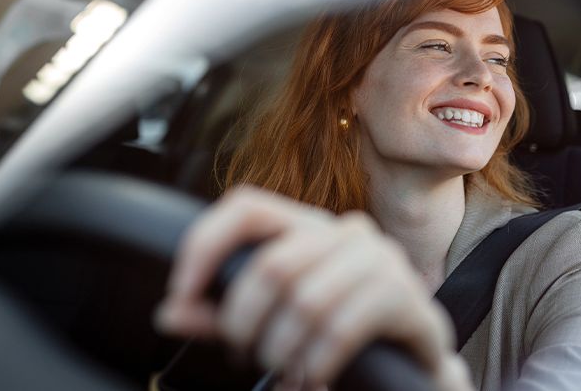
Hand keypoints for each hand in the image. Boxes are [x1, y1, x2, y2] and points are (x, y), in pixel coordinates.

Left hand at [155, 185, 472, 390]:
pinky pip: (342, 328)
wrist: (410, 364)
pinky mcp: (405, 296)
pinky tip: (314, 379)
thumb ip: (223, 316)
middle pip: (272, 265)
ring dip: (282, 351)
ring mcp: (380, 259)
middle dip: (244, 323)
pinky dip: (317, 364)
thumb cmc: (337, 336)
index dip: (205, 245)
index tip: (181, 294)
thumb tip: (171, 313)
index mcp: (308, 227)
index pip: (246, 207)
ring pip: (306, 300)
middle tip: (245, 355)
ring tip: (283, 373)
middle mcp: (345, 231)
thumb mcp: (272, 322)